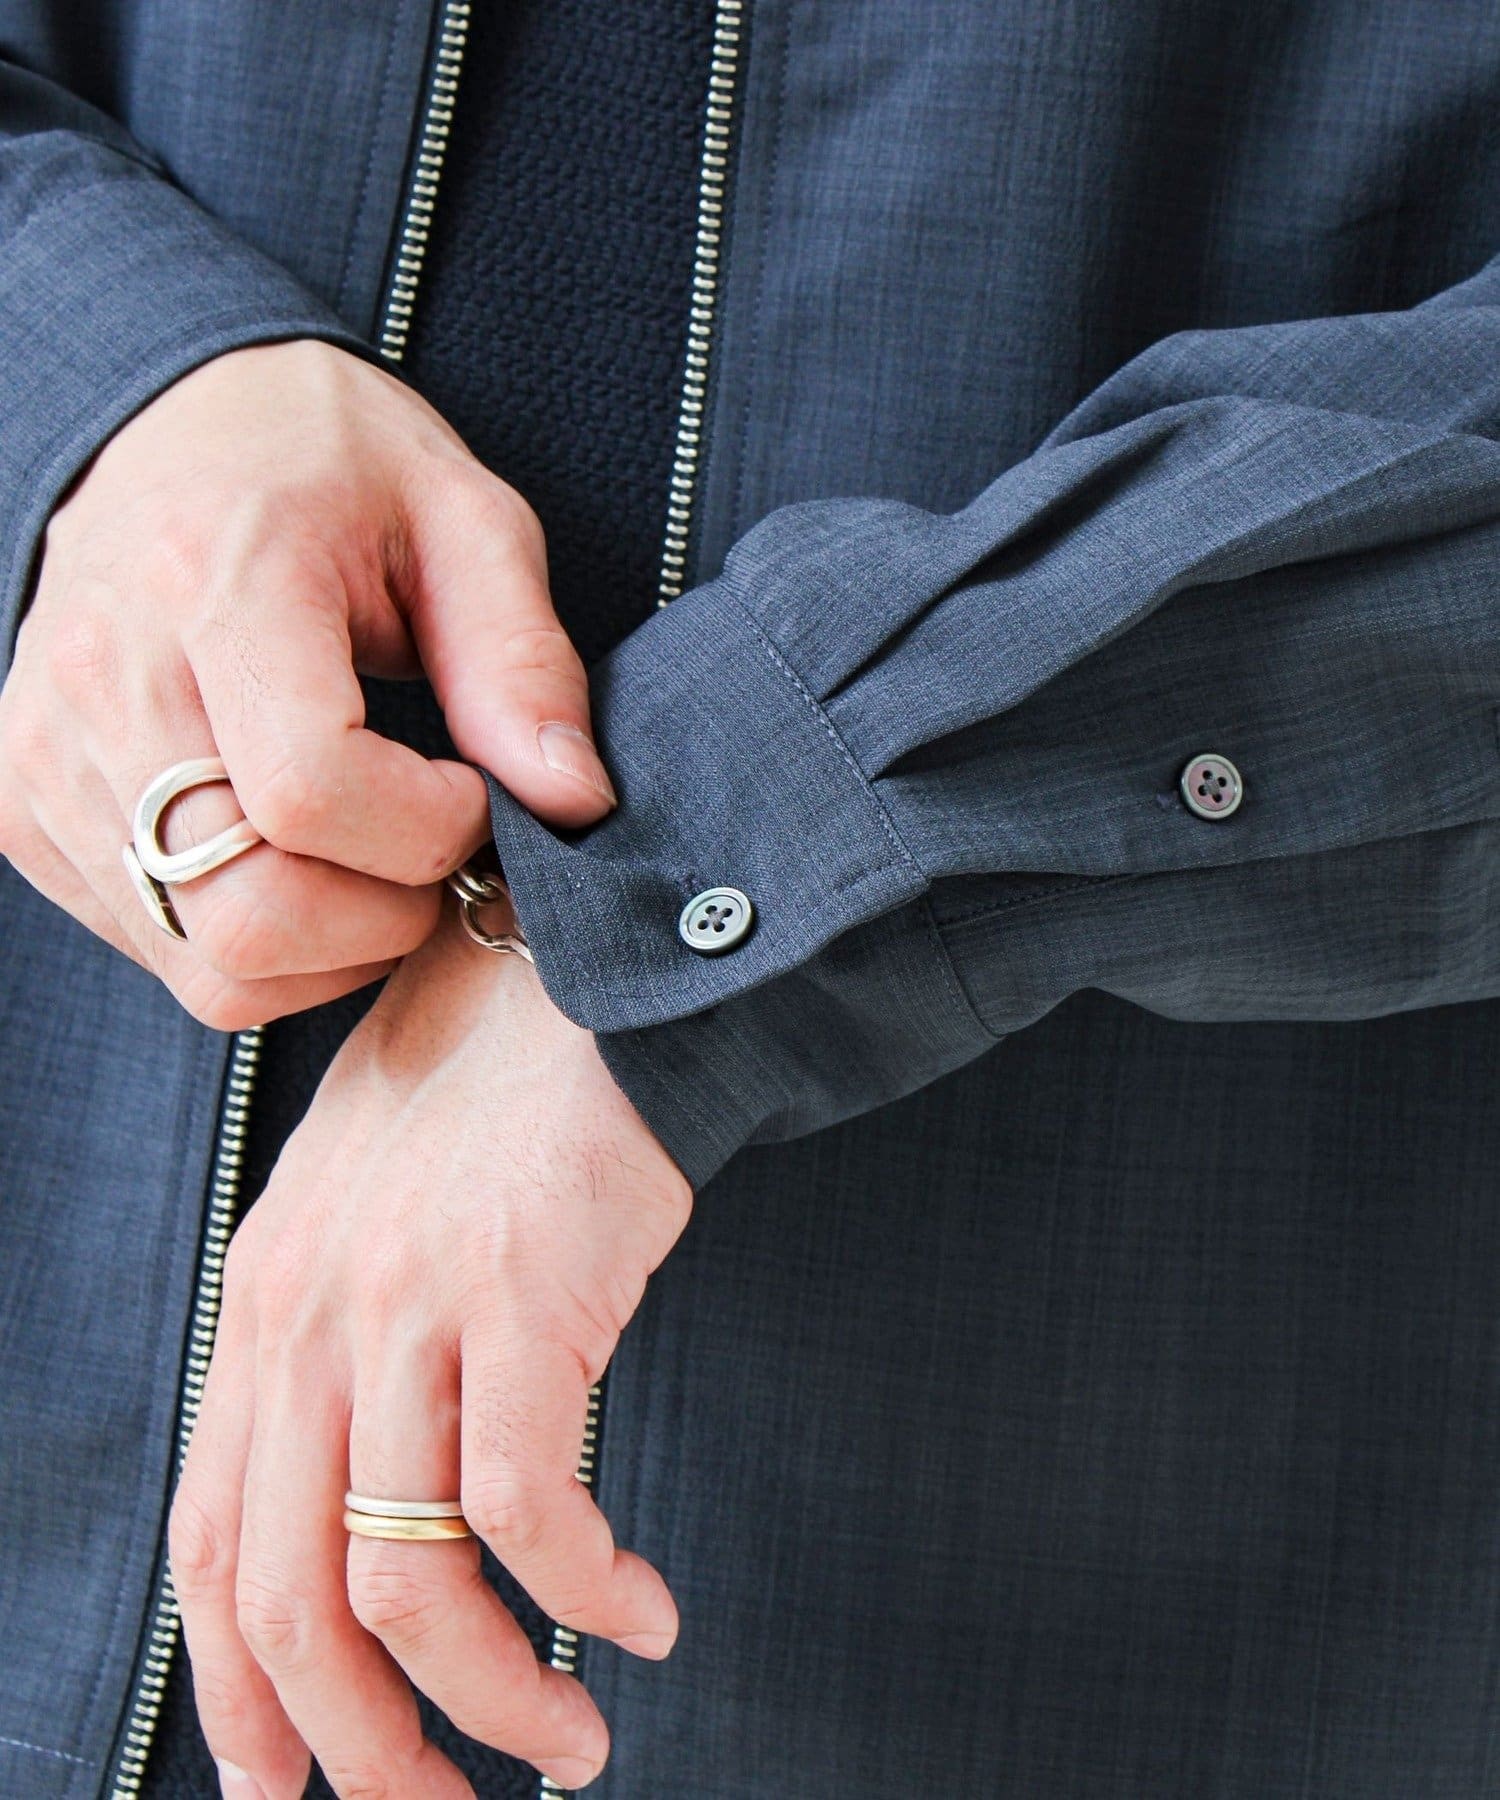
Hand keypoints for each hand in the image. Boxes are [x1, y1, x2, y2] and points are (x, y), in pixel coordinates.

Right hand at [0, 339, 615, 1027]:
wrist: (175, 422)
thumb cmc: (332, 465)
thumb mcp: (465, 522)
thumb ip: (524, 664)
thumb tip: (574, 803)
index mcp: (215, 584)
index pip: (312, 795)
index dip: (429, 832)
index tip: (472, 792)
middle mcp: (107, 680)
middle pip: (249, 915)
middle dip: (384, 918)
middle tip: (432, 847)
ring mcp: (49, 755)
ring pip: (206, 962)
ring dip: (327, 945)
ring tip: (371, 851)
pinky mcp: (27, 806)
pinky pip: (163, 948)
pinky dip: (257, 940)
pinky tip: (296, 854)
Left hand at [168, 907, 692, 1795]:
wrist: (589, 964)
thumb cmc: (497, 1085)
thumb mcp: (372, 1207)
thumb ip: (341, 1336)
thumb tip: (366, 1501)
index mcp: (263, 1299)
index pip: (213, 1539)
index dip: (241, 1690)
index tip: (292, 1786)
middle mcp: (310, 1314)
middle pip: (293, 1599)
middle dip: (365, 1751)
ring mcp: (409, 1307)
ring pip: (409, 1582)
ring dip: (493, 1699)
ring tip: (573, 1745)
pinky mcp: (522, 1297)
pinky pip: (529, 1507)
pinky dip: (581, 1595)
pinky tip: (641, 1616)